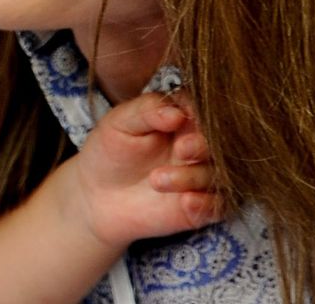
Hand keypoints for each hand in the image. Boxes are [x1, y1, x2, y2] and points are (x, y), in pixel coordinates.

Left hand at [72, 91, 220, 249]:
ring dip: (193, 177)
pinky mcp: (201, 205)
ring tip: (156, 180)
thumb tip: (177, 113)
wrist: (96, 196)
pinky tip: (185, 202)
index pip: (204, 109)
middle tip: (181, 149)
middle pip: (218, 142)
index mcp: (182, 118)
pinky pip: (218, 206)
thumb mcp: (120, 123)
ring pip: (218, 174)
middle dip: (204, 145)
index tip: (182, 120)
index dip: (199, 113)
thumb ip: (147, 110)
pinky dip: (207, 204)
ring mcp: (201, 175)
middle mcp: (198, 145)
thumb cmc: (109, 151)